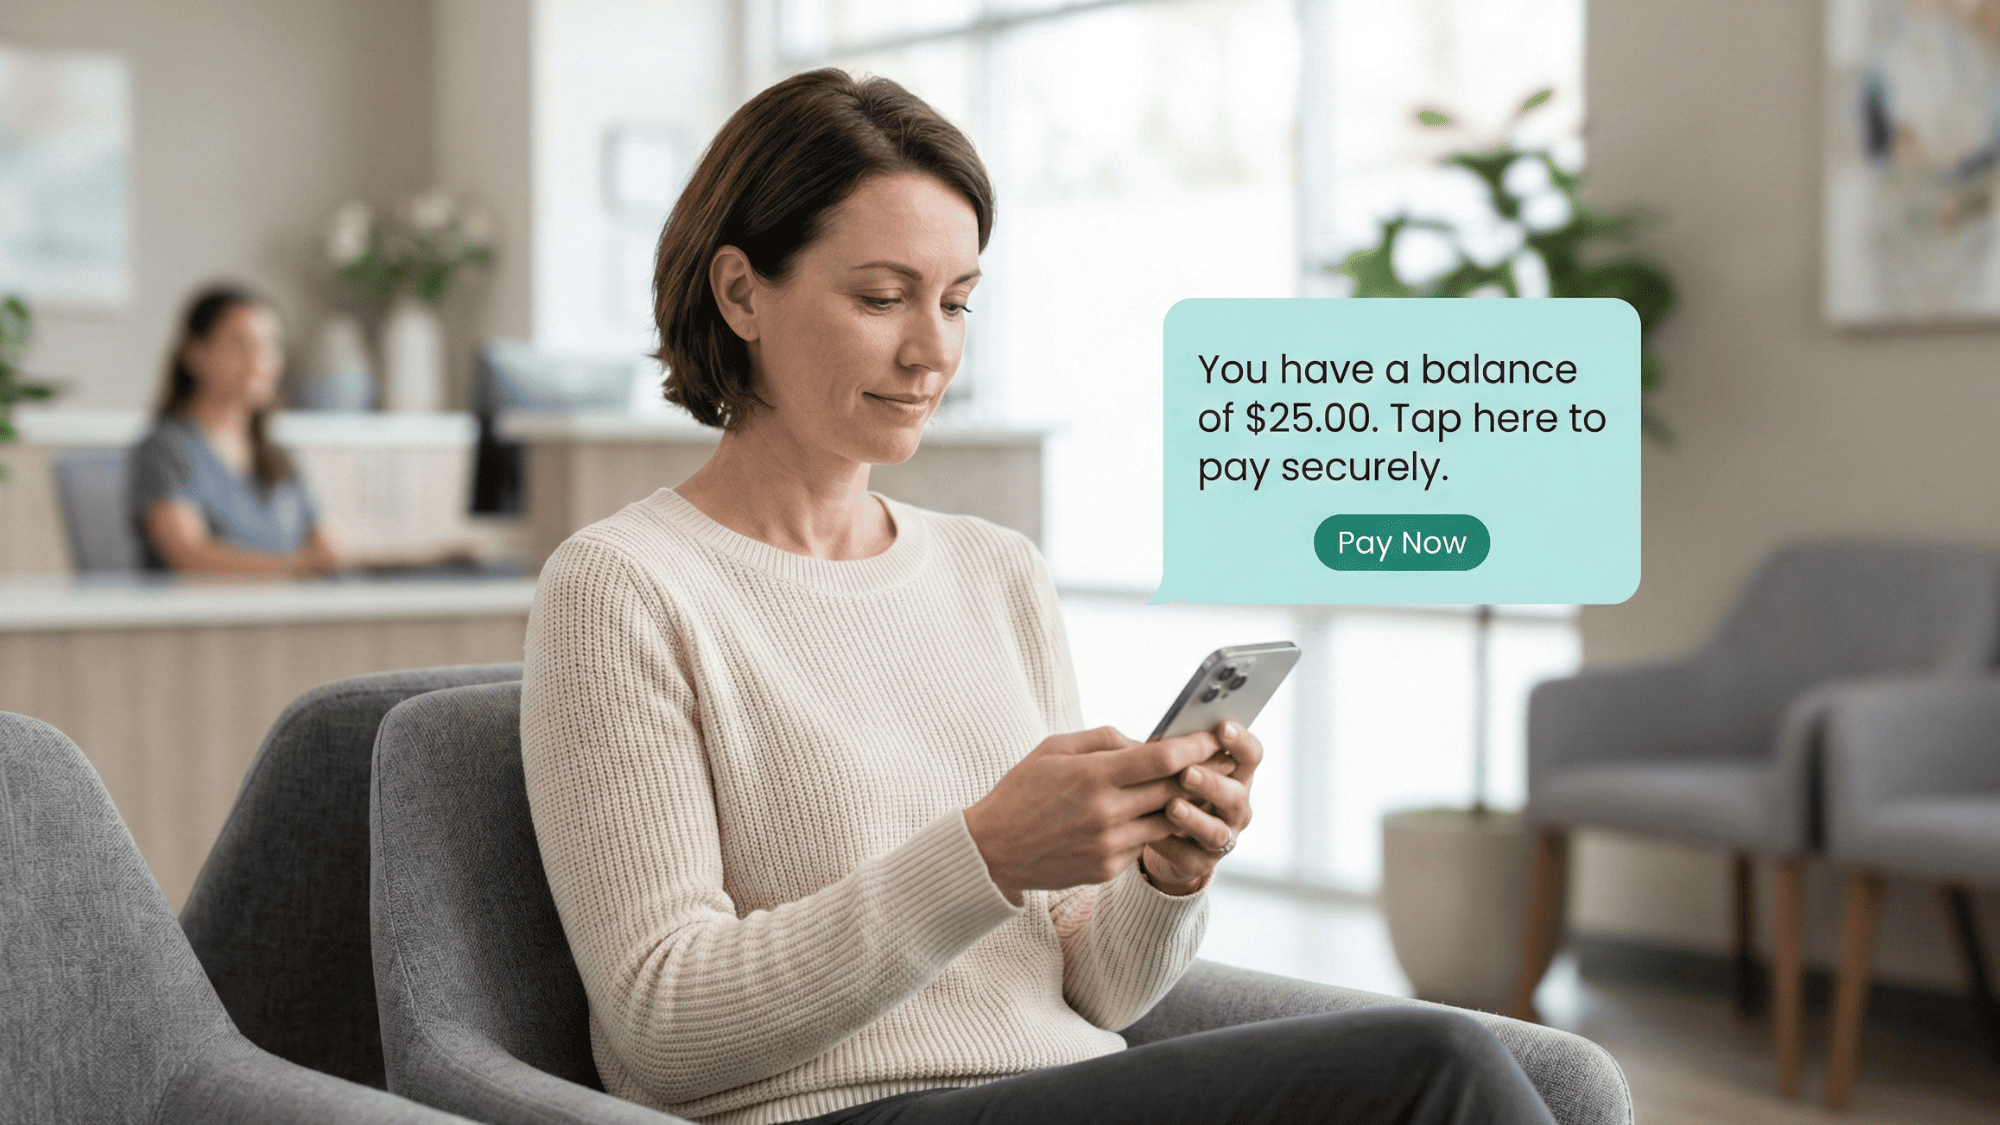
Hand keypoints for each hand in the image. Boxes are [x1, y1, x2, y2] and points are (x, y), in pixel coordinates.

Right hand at [963, 726, 1221, 905]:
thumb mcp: (1054, 749)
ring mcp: (1109, 845)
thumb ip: (1104, 740)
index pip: (1161, 759)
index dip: (1195, 746)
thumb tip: (1147, 742)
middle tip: (1224, 759)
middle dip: (1203, 772)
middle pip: (1175, 790)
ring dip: (1186, 805)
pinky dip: (1154, 827)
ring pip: (1169, 821)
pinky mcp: (1108, 868)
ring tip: (1200, 788)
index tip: (1214, 736)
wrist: (992, 851)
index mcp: (1093, 776)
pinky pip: (1145, 843)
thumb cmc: (1022, 791)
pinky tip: (1158, 815)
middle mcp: (1106, 812)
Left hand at [1139, 721, 1261, 894]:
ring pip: (1217, 831)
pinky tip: (1152, 836)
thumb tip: (1143, 737)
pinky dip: (1171, 845)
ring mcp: (1223, 836)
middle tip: (1186, 772)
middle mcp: (1235, 806)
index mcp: (1234, 774)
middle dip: (1211, 783)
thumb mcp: (1170, 766)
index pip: (1250, 755)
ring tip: (1172, 807)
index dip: (1240, 742)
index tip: (1222, 727)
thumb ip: (1165, 752)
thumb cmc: (1169, 788)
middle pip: (1235, 795)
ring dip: (1195, 818)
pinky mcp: (1201, 863)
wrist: (1162, 837)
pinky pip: (1190, 857)